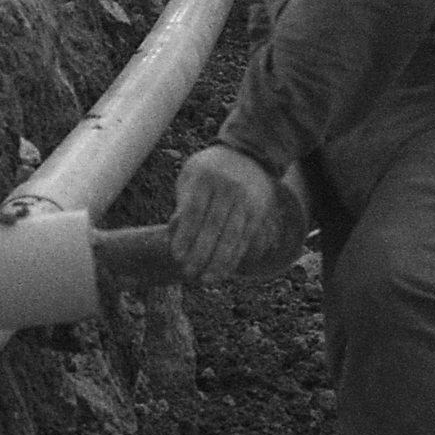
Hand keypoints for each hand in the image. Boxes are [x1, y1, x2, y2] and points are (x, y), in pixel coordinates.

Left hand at [169, 144, 295, 278]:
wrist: (247, 155)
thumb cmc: (207, 172)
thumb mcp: (190, 177)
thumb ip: (183, 202)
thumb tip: (175, 232)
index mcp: (205, 177)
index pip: (194, 210)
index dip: (185, 235)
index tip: (177, 256)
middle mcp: (228, 187)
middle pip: (213, 226)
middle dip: (200, 253)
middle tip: (188, 273)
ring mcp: (246, 198)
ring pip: (232, 235)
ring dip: (219, 261)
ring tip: (206, 280)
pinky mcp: (258, 211)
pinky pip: (245, 238)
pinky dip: (234, 257)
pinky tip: (224, 271)